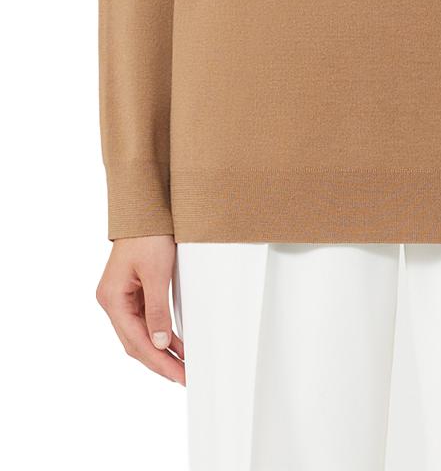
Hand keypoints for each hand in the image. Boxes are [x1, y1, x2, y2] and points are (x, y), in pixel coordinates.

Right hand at [96, 235, 184, 384]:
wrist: (145, 207)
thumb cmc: (148, 234)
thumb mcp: (157, 273)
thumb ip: (157, 310)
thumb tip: (160, 343)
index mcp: (112, 299)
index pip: (136, 341)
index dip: (159, 361)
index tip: (179, 374)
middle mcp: (112, 301)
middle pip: (136, 342)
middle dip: (160, 361)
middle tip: (184, 377)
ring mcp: (121, 297)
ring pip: (140, 333)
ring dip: (161, 350)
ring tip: (183, 366)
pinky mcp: (131, 291)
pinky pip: (145, 320)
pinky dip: (160, 332)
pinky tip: (175, 344)